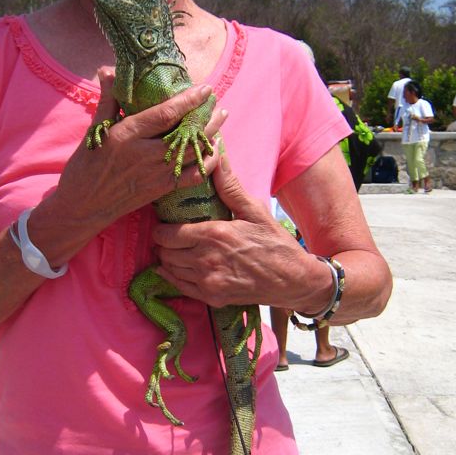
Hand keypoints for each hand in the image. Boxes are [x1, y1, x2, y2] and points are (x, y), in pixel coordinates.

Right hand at [32, 70, 226, 258]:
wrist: (83, 207)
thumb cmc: (85, 167)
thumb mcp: (96, 131)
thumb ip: (108, 100)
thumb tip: (108, 70)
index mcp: (127, 135)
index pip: (165, 113)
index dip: (188, 100)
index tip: (205, 89)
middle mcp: (145, 154)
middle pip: (186, 133)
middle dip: (207, 118)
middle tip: (218, 105)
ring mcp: (156, 174)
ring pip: (194, 154)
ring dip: (211, 137)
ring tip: (219, 122)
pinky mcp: (161, 189)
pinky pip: (193, 176)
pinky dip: (207, 164)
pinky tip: (212, 152)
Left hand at [151, 157, 316, 307]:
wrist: (293, 280)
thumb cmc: (275, 244)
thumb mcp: (255, 211)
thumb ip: (230, 187)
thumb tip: (217, 157)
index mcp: (214, 234)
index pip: (167, 234)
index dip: (162, 228)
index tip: (165, 223)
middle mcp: (206, 260)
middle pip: (165, 252)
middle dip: (164, 243)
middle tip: (170, 236)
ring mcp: (208, 282)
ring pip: (170, 269)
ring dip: (168, 259)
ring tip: (175, 250)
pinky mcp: (212, 298)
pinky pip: (180, 286)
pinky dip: (172, 277)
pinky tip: (173, 269)